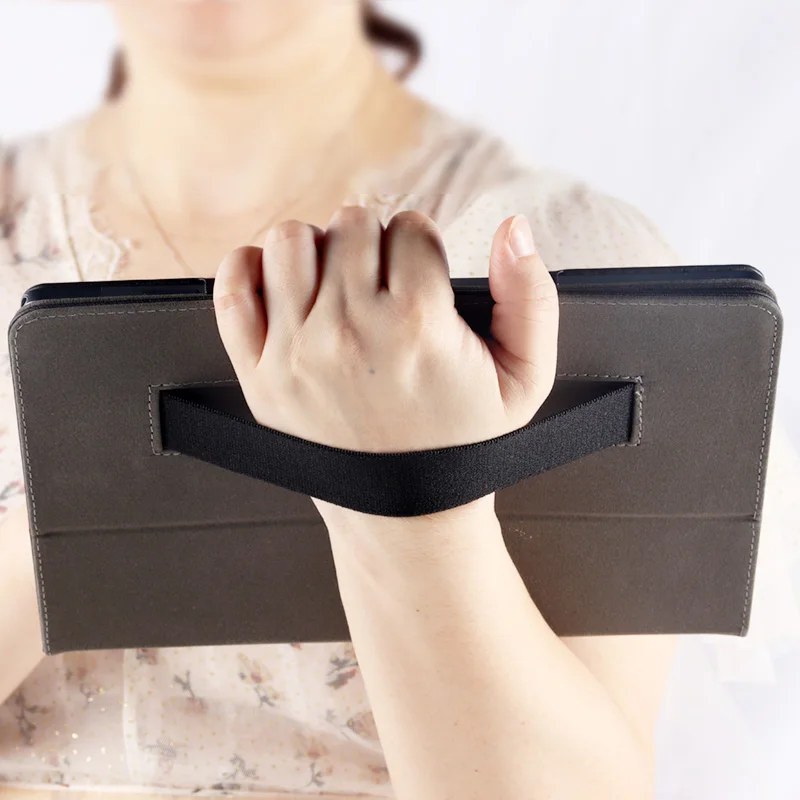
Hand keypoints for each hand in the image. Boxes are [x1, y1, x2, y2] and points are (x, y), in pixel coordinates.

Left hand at [213, 207, 557, 521]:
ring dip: (318, 248)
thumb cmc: (463, 446)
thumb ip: (531, 295)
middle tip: (383, 282)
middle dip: (374, 243)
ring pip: (292, 241)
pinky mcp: (258, 374)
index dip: (423, 245)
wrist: (406, 513)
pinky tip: (283, 284)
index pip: (411, 228)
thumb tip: (516, 228)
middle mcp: (351, 331)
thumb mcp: (525, 379)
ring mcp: (296, 351)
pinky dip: (250, 268)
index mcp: (418, 325)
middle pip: (351, 225)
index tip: (422, 276)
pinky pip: (234, 288)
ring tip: (337, 281)